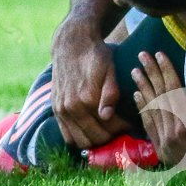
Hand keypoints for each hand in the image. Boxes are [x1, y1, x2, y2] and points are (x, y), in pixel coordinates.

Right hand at [50, 18, 132, 148]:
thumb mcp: (109, 68)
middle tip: (120, 128)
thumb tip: (106, 116)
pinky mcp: (56, 109)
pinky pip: (67, 136)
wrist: (72, 43)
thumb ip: (110, 93)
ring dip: (95, 140)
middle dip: (111, 137)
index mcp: (87, 98)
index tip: (130, 124)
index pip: (108, 128)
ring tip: (106, 130)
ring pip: (81, 142)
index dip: (122, 129)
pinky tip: (91, 130)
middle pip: (95, 138)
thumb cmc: (96, 55)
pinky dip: (79, 138)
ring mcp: (61, 110)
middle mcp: (71, 107)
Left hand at [132, 51, 185, 167]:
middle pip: (161, 95)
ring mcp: (167, 142)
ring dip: (143, 87)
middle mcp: (176, 131)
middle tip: (142, 55)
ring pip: (152, 108)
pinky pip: (150, 125)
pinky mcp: (163, 150)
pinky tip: (137, 94)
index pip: (174, 89)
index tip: (159, 54)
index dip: (166, 69)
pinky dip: (143, 108)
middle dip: (151, 73)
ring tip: (135, 70)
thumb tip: (185, 82)